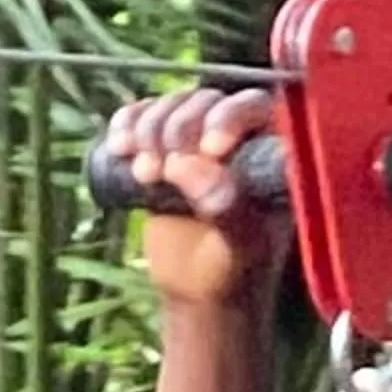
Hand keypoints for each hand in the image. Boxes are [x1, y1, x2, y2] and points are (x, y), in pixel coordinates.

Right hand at [104, 86, 288, 307]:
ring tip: (146, 174)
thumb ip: (226, 209)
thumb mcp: (239, 247)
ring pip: (172, 104)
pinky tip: (119, 146)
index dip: (227, 118)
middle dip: (178, 128)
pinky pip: (142, 115)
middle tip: (163, 172)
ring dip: (150, 129)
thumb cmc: (233, 272)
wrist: (199, 291)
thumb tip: (188, 164)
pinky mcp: (163, 145)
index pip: (255, 108)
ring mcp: (199, 136)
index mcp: (271, 153)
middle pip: (206, 101)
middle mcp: (239, 136)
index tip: (208, 150)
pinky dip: (127, 123)